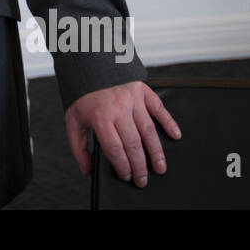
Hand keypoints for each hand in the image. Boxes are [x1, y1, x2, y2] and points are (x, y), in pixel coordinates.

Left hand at [65, 80, 179, 186]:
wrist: (90, 69)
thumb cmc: (84, 98)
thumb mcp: (73, 122)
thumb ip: (78, 148)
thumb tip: (88, 170)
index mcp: (100, 116)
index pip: (114, 147)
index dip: (122, 165)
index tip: (127, 176)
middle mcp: (118, 108)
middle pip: (133, 143)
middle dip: (140, 166)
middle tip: (143, 180)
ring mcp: (132, 99)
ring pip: (148, 130)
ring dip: (156, 152)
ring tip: (160, 167)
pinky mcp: (143, 91)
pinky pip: (159, 109)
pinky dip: (169, 122)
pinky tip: (175, 135)